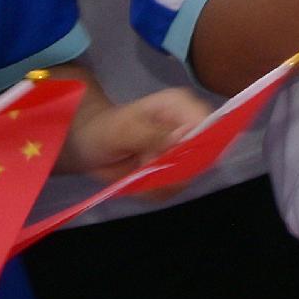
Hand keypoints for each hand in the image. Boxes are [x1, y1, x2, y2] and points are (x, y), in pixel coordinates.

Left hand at [66, 88, 212, 181]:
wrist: (88, 144)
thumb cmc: (103, 129)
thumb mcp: (123, 129)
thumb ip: (151, 134)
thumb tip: (179, 140)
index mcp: (181, 107)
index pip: (210, 124)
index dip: (200, 146)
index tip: (171, 160)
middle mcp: (189, 128)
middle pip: (203, 156)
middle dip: (172, 170)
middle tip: (144, 165)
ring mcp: (183, 151)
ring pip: (188, 177)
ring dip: (160, 182)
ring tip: (137, 171)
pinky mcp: (175, 170)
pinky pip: (174, 188)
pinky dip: (154, 190)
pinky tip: (138, 180)